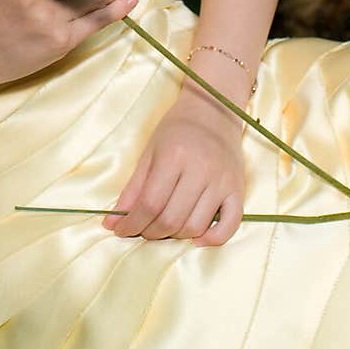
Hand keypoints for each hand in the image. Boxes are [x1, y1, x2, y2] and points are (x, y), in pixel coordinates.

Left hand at [103, 93, 244, 246]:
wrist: (214, 109)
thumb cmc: (177, 129)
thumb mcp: (149, 152)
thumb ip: (132, 189)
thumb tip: (111, 223)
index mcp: (174, 156)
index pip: (150, 203)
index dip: (132, 224)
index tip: (120, 230)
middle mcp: (201, 170)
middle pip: (171, 219)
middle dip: (150, 232)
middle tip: (141, 229)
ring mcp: (223, 181)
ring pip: (195, 226)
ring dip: (175, 236)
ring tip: (164, 227)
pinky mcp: (239, 189)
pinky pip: (231, 225)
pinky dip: (213, 239)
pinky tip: (196, 238)